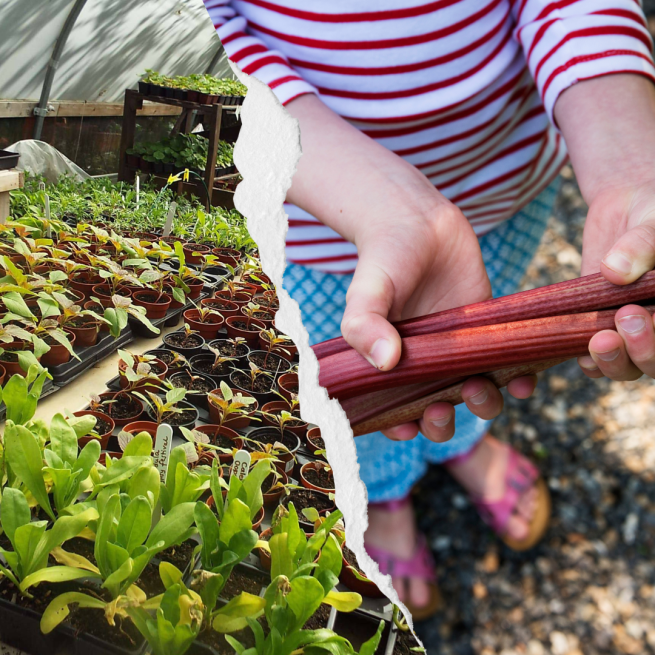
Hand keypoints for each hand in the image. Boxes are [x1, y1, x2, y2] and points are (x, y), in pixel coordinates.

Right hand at [285, 94, 537, 441]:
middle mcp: (423, 363)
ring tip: (481, 388)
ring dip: (481, 405)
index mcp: (389, 362)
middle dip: (441, 423)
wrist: (418, 220)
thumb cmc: (383, 257)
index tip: (408, 426)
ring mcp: (457, 350)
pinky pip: (508, 366)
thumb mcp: (366, 290)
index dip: (399, 425)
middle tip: (442, 408)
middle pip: (434, 412)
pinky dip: (519, 381)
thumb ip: (364, 323)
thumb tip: (385, 362)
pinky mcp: (486, 332)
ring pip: (473, 395)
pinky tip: (523, 381)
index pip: (391, 408)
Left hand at [578, 182, 654, 380]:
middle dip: (641, 351)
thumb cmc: (651, 211)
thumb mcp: (652, 221)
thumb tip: (614, 271)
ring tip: (599, 340)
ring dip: (613, 361)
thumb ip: (641, 245)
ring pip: (628, 367)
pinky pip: (596, 359)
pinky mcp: (599, 329)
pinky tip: (578, 350)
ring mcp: (632, 334)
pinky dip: (588, 360)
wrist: (628, 206)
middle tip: (621, 321)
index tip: (636, 314)